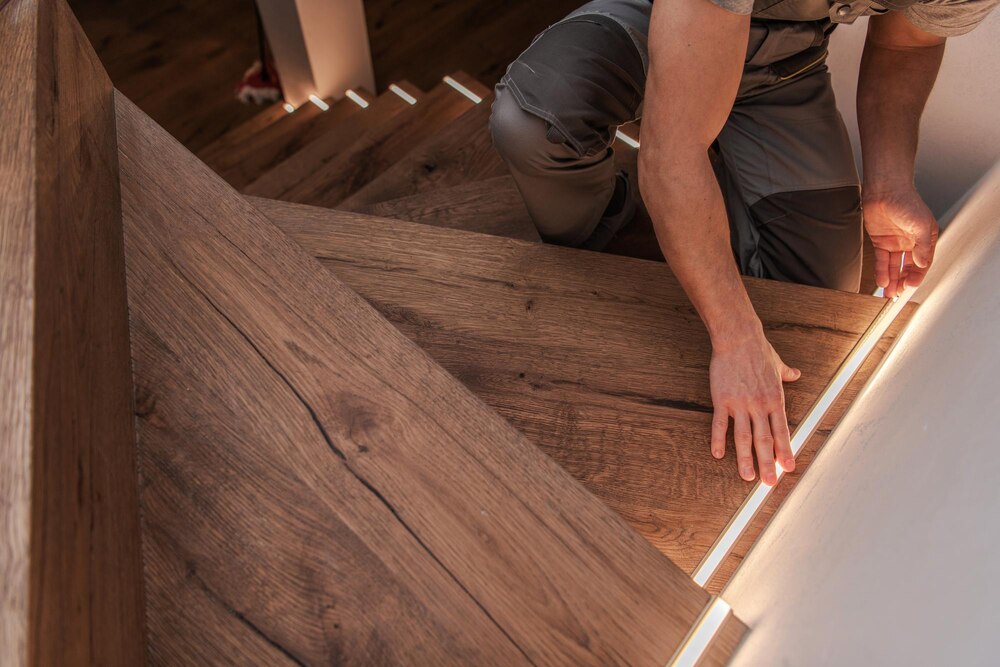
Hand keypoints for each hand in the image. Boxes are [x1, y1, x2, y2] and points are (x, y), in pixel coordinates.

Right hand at [710, 333, 799, 484]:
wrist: (739, 339)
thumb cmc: (758, 350)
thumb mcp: (777, 364)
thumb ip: (787, 373)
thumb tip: (797, 374)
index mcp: (775, 399)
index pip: (782, 431)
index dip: (785, 451)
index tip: (788, 467)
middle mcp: (759, 405)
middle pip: (764, 440)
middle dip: (768, 464)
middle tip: (769, 482)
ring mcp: (740, 404)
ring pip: (744, 438)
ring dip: (746, 459)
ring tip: (747, 477)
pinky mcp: (723, 400)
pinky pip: (720, 425)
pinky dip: (719, 440)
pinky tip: (718, 454)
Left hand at [864, 187, 938, 297]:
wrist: (885, 191)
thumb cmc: (906, 201)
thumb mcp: (921, 224)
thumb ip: (922, 246)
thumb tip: (922, 263)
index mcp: (925, 238)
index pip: (923, 263)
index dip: (917, 276)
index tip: (911, 287)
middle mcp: (911, 242)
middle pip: (908, 267)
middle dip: (904, 281)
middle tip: (899, 295)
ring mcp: (896, 242)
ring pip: (894, 266)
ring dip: (892, 280)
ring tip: (889, 294)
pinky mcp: (881, 241)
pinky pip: (881, 260)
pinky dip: (882, 271)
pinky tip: (882, 281)